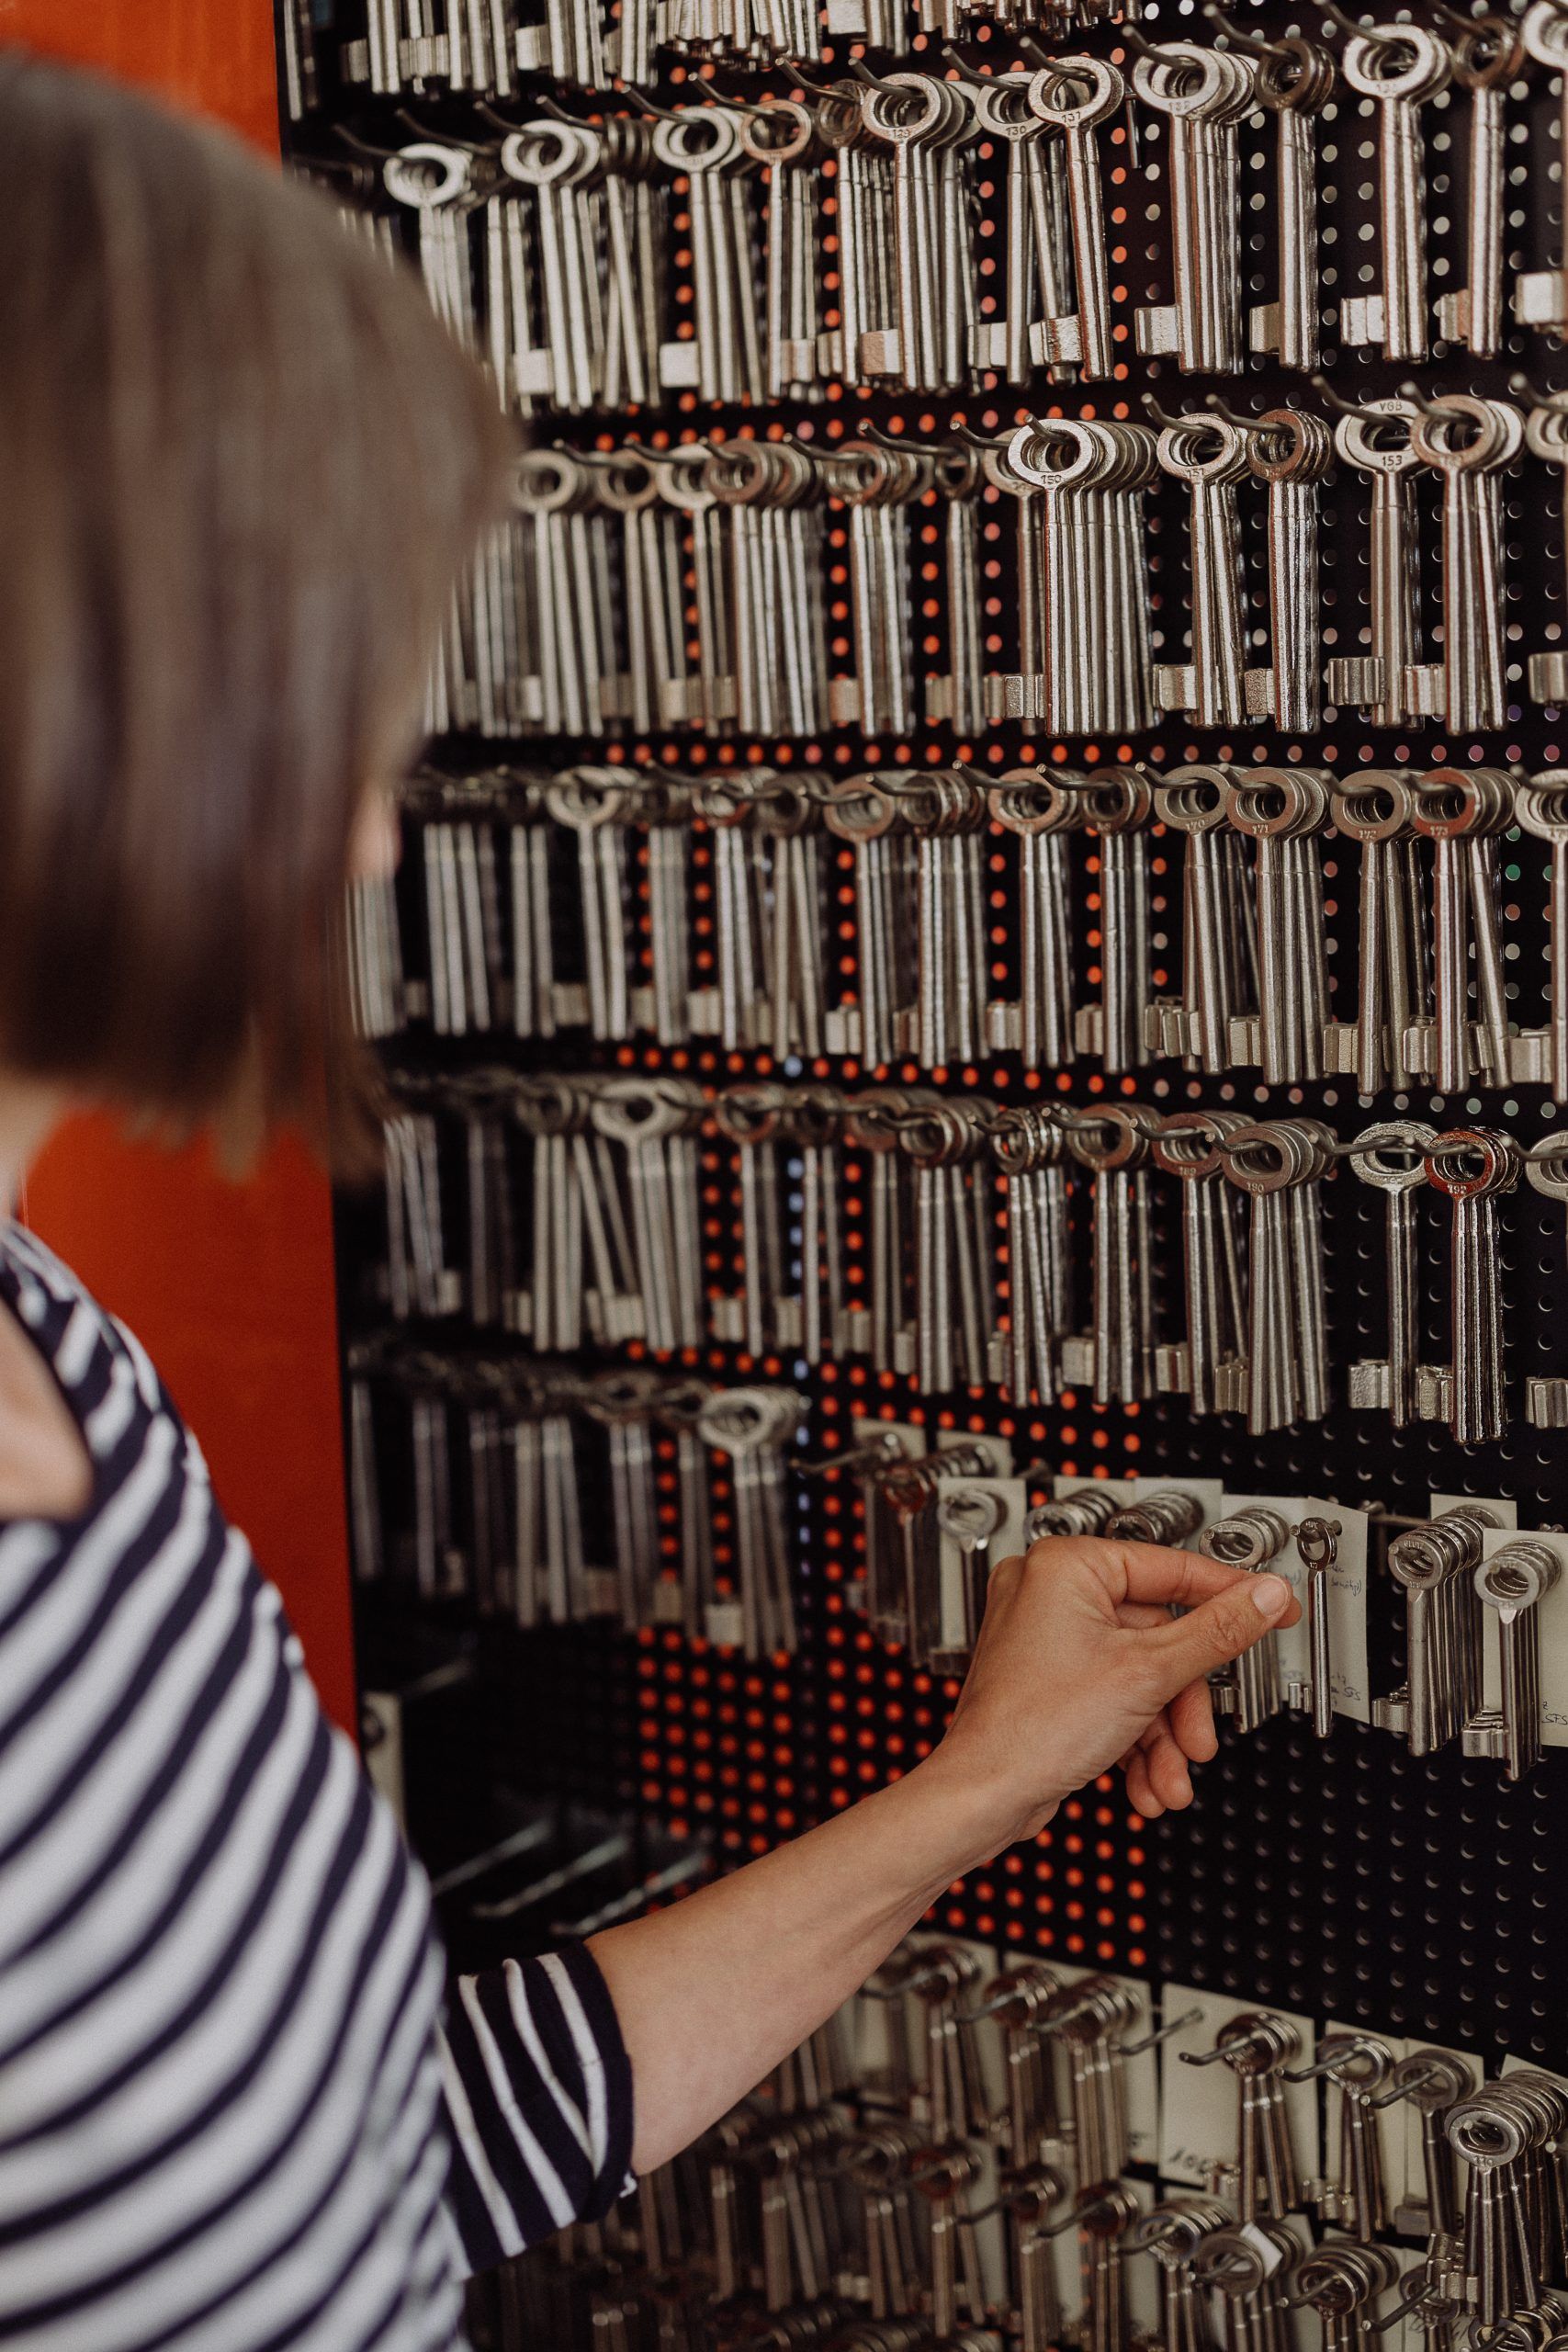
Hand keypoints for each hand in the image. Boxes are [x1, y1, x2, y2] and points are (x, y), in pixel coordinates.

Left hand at [928, 1536, 1300, 1855]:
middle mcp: (1051, 1594)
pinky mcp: (1053, 1682)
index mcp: (1067, 1567)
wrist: (983, 1797)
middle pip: (1161, 1637)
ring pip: (1143, 1678)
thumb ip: (1217, 1632)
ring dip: (1165, 1734)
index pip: (1172, 1568)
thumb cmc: (1030, 1728)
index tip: (1273, 1609)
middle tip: (1200, 1736)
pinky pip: (1116, 1699)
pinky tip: (1146, 1782)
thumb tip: (1265, 1597)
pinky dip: (1137, 1742)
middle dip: (1184, 1702)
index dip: (1230, 1596)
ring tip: (1171, 1775)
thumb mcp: (1148, 1674)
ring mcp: (1049, 1640)